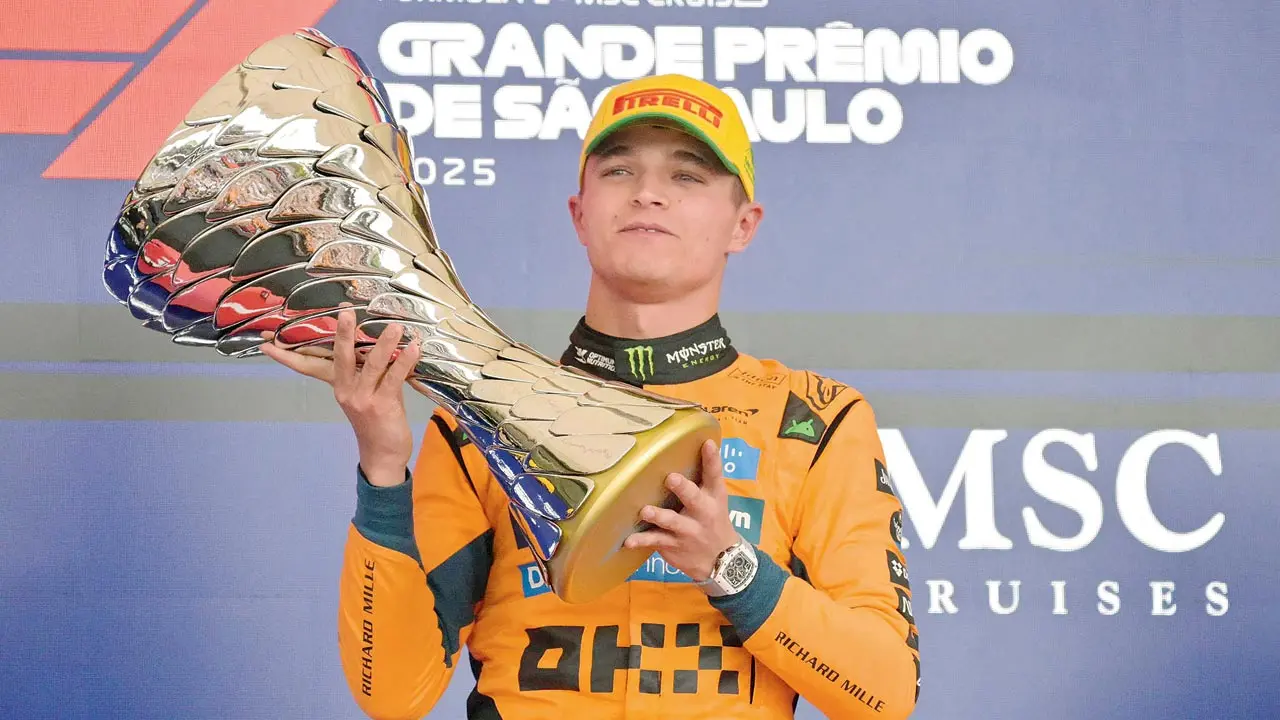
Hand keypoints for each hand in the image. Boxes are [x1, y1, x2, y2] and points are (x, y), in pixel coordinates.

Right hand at [258, 308, 420, 486]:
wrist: (383, 455)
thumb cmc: (376, 419)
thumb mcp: (365, 392)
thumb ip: (367, 370)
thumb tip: (377, 340)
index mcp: (338, 385)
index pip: (308, 366)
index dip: (287, 355)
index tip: (266, 343)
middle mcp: (346, 390)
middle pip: (340, 357)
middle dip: (342, 334)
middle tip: (344, 311)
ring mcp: (363, 398)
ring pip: (373, 364)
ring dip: (385, 343)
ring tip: (394, 326)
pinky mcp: (382, 405)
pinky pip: (394, 378)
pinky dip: (405, 361)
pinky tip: (414, 348)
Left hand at [622, 439, 741, 583]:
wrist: (721, 560)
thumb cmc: (713, 520)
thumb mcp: (716, 500)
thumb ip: (705, 476)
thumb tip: (699, 443)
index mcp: (714, 497)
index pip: (715, 475)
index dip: (712, 459)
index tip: (707, 443)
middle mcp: (703, 513)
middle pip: (694, 498)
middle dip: (683, 488)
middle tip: (671, 478)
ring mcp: (687, 531)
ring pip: (672, 522)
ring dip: (658, 516)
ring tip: (645, 510)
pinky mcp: (673, 545)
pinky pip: (655, 541)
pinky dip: (641, 541)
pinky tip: (628, 540)